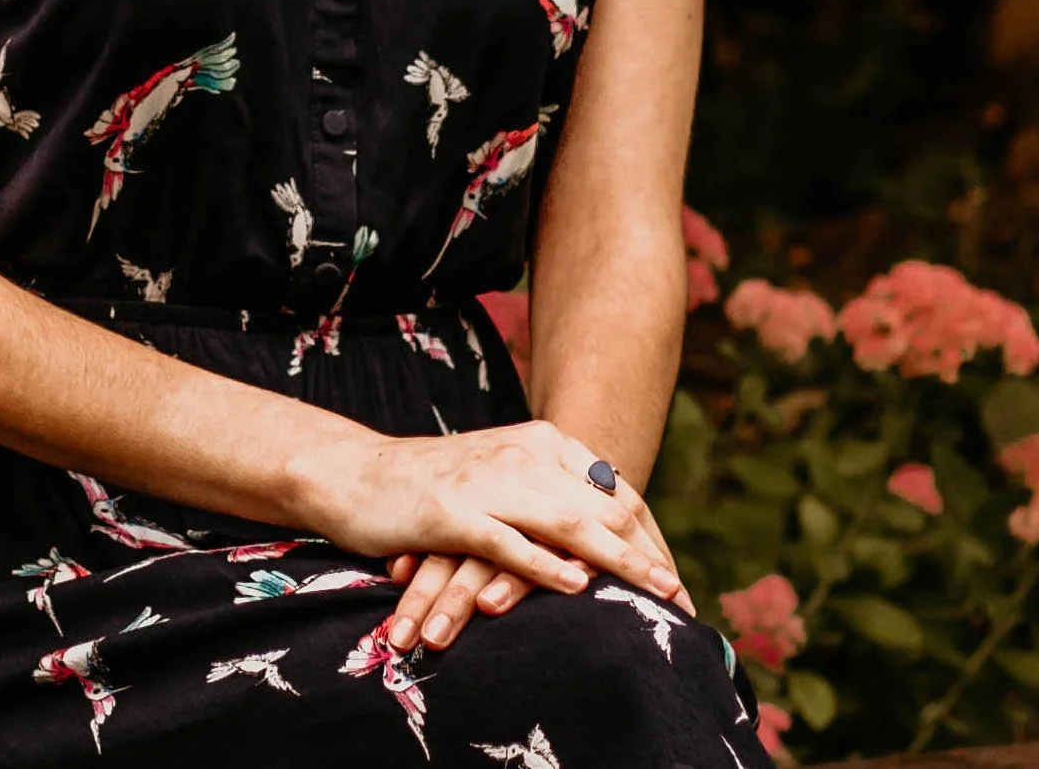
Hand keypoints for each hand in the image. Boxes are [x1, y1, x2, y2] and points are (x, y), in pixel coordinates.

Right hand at [308, 419, 693, 647]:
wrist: (358, 475)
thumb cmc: (435, 485)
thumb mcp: (502, 475)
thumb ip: (549, 491)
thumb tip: (606, 528)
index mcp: (538, 441)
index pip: (613, 488)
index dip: (649, 534)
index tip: (674, 577)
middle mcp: (520, 453)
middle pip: (601, 504)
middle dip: (646, 553)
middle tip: (680, 598)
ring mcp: (487, 481)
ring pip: (567, 521)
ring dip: (617, 560)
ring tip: (654, 590)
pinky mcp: (452, 512)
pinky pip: (509, 541)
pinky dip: (545, 565)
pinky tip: (576, 586)